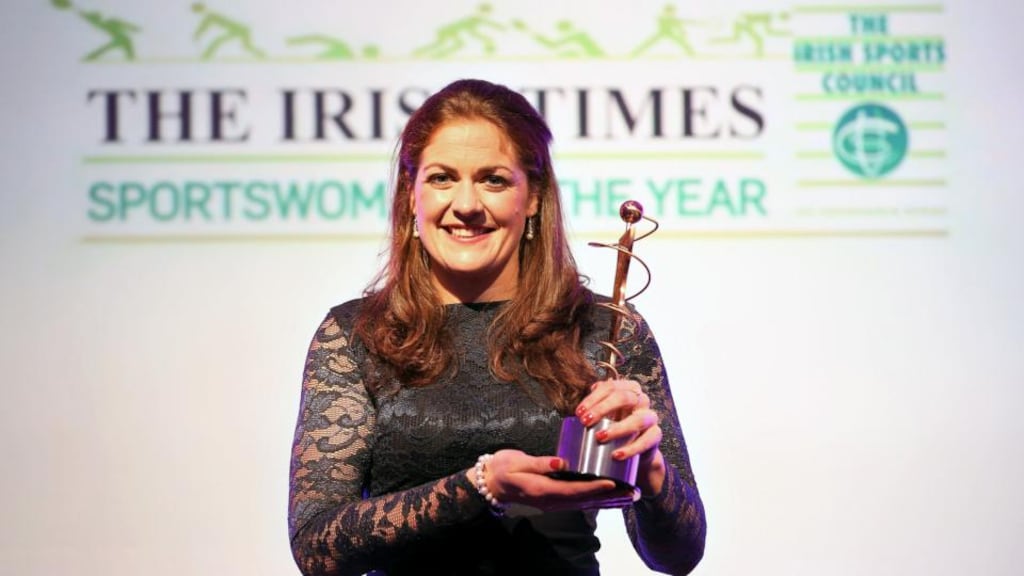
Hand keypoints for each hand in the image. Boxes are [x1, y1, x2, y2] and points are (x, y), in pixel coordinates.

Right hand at [469, 449, 620, 510]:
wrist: (490, 483)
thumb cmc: (502, 469)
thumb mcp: (517, 462)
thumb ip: (539, 463)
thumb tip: (561, 462)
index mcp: (543, 490)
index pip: (574, 490)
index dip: (595, 487)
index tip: (613, 483)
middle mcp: (552, 500)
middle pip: (586, 500)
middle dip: (610, 497)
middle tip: (632, 493)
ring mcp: (553, 502)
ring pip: (585, 503)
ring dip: (607, 501)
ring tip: (628, 496)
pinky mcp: (554, 498)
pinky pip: (580, 500)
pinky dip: (597, 499)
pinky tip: (609, 495)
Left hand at [575, 379, 666, 495]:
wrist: (635, 449)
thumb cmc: (616, 426)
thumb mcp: (604, 415)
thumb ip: (593, 407)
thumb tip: (578, 410)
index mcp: (628, 389)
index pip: (611, 386)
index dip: (594, 398)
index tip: (579, 412)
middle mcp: (641, 400)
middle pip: (625, 397)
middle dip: (603, 408)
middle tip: (586, 421)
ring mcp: (650, 417)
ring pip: (638, 419)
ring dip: (617, 428)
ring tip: (600, 437)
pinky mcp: (655, 435)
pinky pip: (646, 440)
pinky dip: (631, 448)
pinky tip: (617, 454)